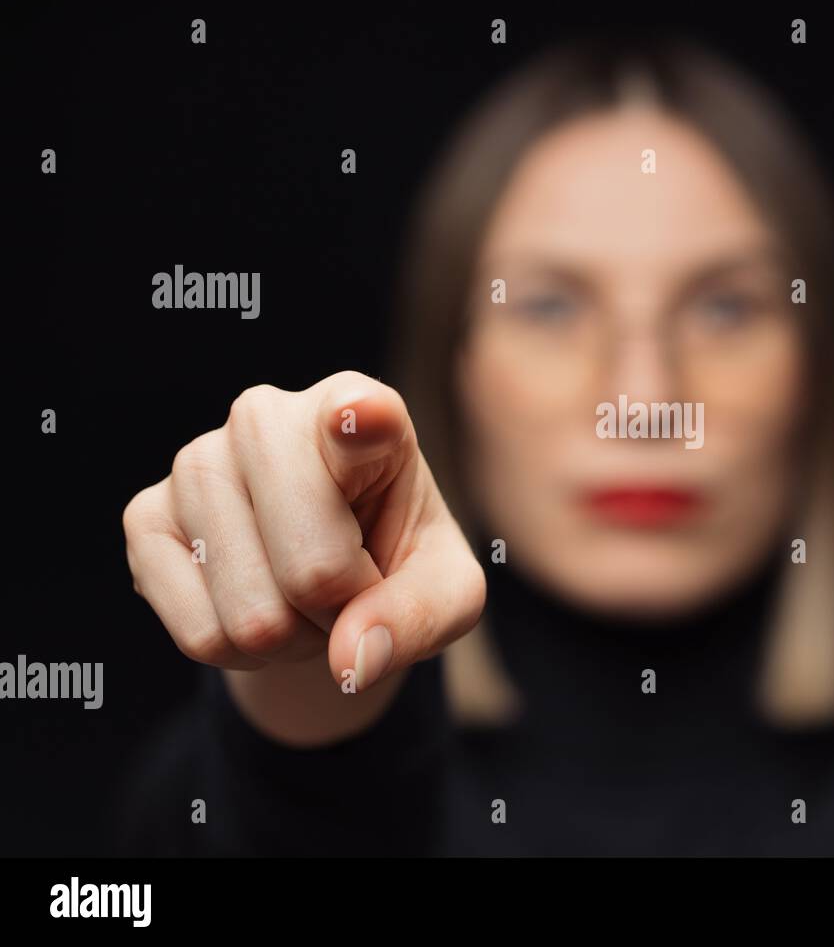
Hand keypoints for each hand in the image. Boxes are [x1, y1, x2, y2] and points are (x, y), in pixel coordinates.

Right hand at [123, 371, 485, 738]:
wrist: (329, 573)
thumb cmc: (399, 561)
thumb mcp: (447, 593)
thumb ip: (420, 618)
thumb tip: (349, 662)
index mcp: (363, 412)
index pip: (358, 415)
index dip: (359, 422)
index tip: (363, 415)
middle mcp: (267, 417)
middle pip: (313, 570)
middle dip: (342, 612)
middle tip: (350, 586)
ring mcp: (196, 461)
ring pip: (254, 617)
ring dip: (294, 640)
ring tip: (305, 595)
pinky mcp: (144, 516)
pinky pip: (202, 636)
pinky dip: (244, 655)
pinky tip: (257, 603)